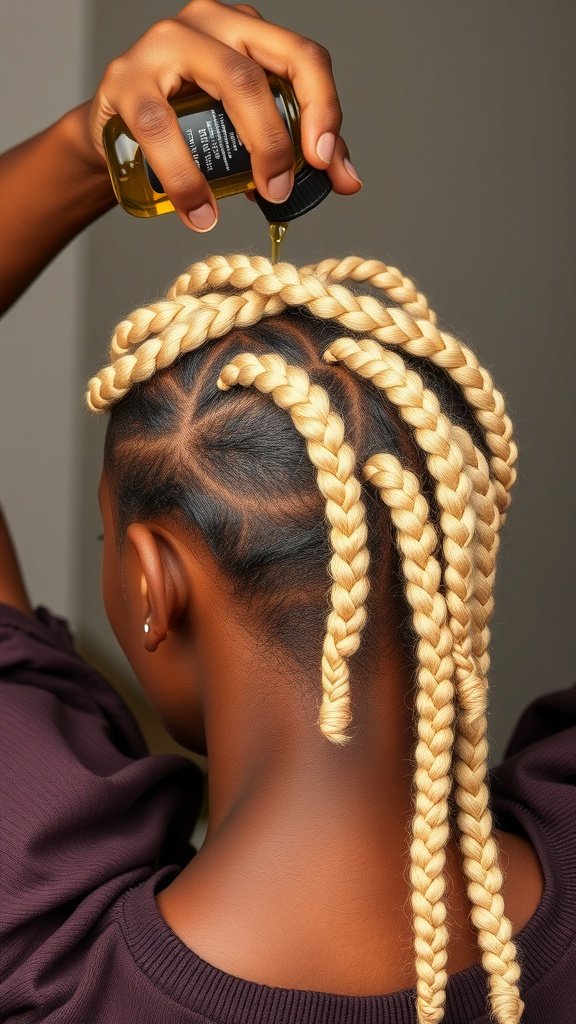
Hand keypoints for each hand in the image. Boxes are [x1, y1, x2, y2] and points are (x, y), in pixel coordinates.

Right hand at [87, 0, 361, 231]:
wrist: (116, 134)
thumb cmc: (188, 126)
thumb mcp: (246, 130)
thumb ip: (298, 147)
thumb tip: (347, 180)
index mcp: (247, 32)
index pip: (302, 58)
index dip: (324, 109)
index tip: (326, 163)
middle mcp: (208, 24)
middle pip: (261, 74)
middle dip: (281, 141)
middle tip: (282, 192)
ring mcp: (163, 45)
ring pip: (223, 86)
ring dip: (246, 153)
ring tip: (250, 203)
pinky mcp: (125, 79)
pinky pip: (160, 128)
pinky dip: (186, 177)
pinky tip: (199, 212)